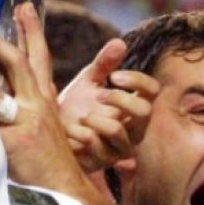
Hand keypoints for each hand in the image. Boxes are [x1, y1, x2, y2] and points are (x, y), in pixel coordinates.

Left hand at [0, 4, 91, 193]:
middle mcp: (38, 104)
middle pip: (19, 63)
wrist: (66, 192)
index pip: (39, 58)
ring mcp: (27, 122)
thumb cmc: (50, 161)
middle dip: (0, 43)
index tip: (24, 8)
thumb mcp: (44, 126)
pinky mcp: (15, 143)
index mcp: (44, 99)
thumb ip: (25, 105)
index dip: (32, 32)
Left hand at [58, 40, 158, 171]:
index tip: (115, 75)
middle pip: (145, 112)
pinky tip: (69, 130)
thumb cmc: (75, 107)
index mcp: (133, 107)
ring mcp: (118, 148)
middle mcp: (132, 129)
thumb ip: (103, 65)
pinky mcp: (101, 162)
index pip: (152, 92)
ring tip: (82, 115)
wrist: (51, 133)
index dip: (139, 81)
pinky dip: (79, 133)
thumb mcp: (88, 83)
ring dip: (97, 119)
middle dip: (120, 99)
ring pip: (120, 132)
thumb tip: (119, 42)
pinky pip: (95, 146)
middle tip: (99, 94)